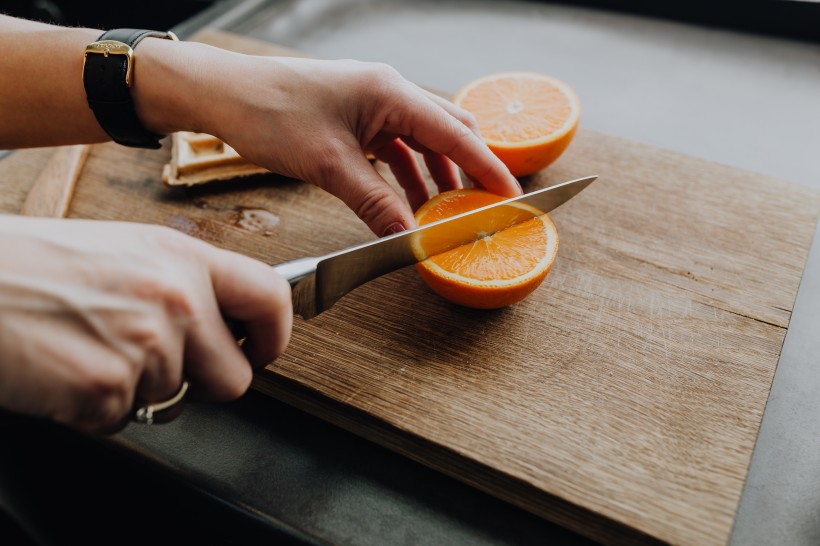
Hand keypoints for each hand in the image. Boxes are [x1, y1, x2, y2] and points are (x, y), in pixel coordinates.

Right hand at [0, 215, 291, 433]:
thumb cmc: (33, 264)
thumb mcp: (125, 250)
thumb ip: (182, 283)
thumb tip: (222, 321)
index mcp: (182, 258)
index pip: (270, 298)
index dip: (275, 336)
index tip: (262, 351)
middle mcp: (173, 298)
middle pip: (235, 377)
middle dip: (203, 383)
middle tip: (160, 365)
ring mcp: (143, 345)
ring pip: (173, 400)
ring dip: (136, 390)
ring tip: (90, 349)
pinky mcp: (104, 388)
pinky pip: (122, 420)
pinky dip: (95, 409)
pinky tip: (65, 370)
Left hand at [137, 47, 522, 236]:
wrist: (224, 95)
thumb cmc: (271, 114)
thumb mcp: (329, 166)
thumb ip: (376, 203)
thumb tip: (408, 238)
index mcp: (390, 93)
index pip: (455, 133)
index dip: (488, 167)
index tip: (512, 194)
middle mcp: (388, 93)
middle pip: (446, 132)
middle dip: (467, 171)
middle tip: (481, 207)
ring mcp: (371, 104)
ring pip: (421, 142)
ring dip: (435, 177)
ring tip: (443, 214)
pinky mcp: (355, 117)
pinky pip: (394, 147)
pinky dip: (405, 175)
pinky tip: (407, 201)